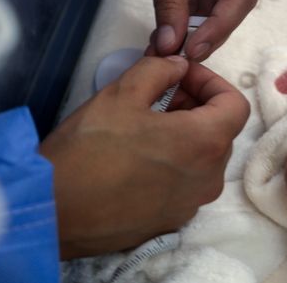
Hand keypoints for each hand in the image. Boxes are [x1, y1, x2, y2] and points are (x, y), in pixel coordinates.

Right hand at [40, 56, 249, 257]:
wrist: (51, 211)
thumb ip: (159, 71)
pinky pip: (186, 182)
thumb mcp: (122, 93)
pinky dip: (174, 162)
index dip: (211, 82)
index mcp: (205, 143)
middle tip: (159, 94)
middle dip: (196, 106)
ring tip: (145, 124)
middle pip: (220, 131)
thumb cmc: (88, 150)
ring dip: (185, 134)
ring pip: (204, 157)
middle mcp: (210, 177)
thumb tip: (179, 67)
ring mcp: (192, 203)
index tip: (181, 76)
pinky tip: (138, 156)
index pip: (235, 104)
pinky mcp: (173, 220)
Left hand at [114, 0, 271, 59]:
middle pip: (236, 2)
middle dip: (209, 30)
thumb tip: (170, 46)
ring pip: (223, 5)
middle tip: (182, 56)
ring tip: (172, 48)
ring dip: (198, 27)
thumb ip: (169, 0)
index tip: (194, 50)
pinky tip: (173, 33)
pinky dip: (191, 16)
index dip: (220, 25)